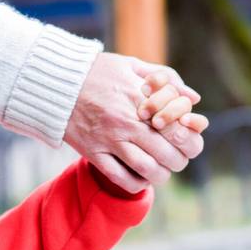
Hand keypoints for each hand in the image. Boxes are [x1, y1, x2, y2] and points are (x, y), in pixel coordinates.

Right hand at [63, 53, 204, 193]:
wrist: (57, 82)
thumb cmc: (98, 71)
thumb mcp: (133, 66)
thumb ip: (167, 79)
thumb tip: (194, 99)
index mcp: (140, 99)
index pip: (179, 129)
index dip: (191, 141)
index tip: (190, 143)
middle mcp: (127, 122)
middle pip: (167, 153)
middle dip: (179, 160)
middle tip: (178, 159)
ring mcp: (109, 140)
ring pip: (147, 169)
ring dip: (161, 175)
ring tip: (162, 171)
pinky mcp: (93, 153)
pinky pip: (120, 177)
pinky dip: (137, 183)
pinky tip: (141, 178)